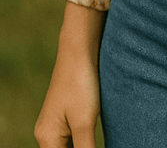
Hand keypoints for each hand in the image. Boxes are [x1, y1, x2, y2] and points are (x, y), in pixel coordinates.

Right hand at [34, 2, 105, 147]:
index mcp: (47, 138)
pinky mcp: (68, 113)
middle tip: (97, 141)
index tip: (93, 145)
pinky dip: (86, 140)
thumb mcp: (85, 122)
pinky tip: (97, 136)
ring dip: (85, 146)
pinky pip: (75, 136)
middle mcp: (47, 133)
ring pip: (71, 146)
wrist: (79, 49)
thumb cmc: (80, 83)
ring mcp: (57, 123)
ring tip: (98, 137)